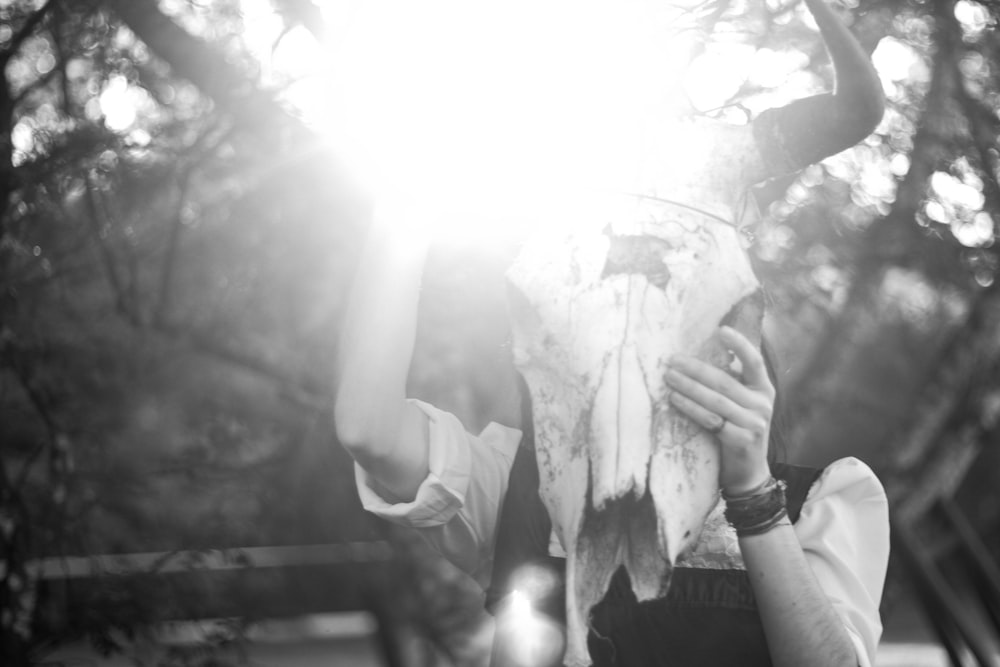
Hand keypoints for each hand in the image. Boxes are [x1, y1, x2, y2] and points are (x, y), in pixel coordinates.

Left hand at [664, 326, 774, 495]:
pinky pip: (711, 421)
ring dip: (688, 387)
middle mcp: (762, 404)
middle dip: (695, 369)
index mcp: (764, 388)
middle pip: (724, 381)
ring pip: (715, 401)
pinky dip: (690, 409)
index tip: (721, 330)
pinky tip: (674, 400)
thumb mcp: (742, 403)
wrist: (748, 471)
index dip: (740, 344)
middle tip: (671, 360)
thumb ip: (730, 382)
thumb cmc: (738, 429)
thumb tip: (698, 356)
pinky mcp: (742, 441)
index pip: (754, 361)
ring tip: (668, 378)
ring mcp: (754, 424)